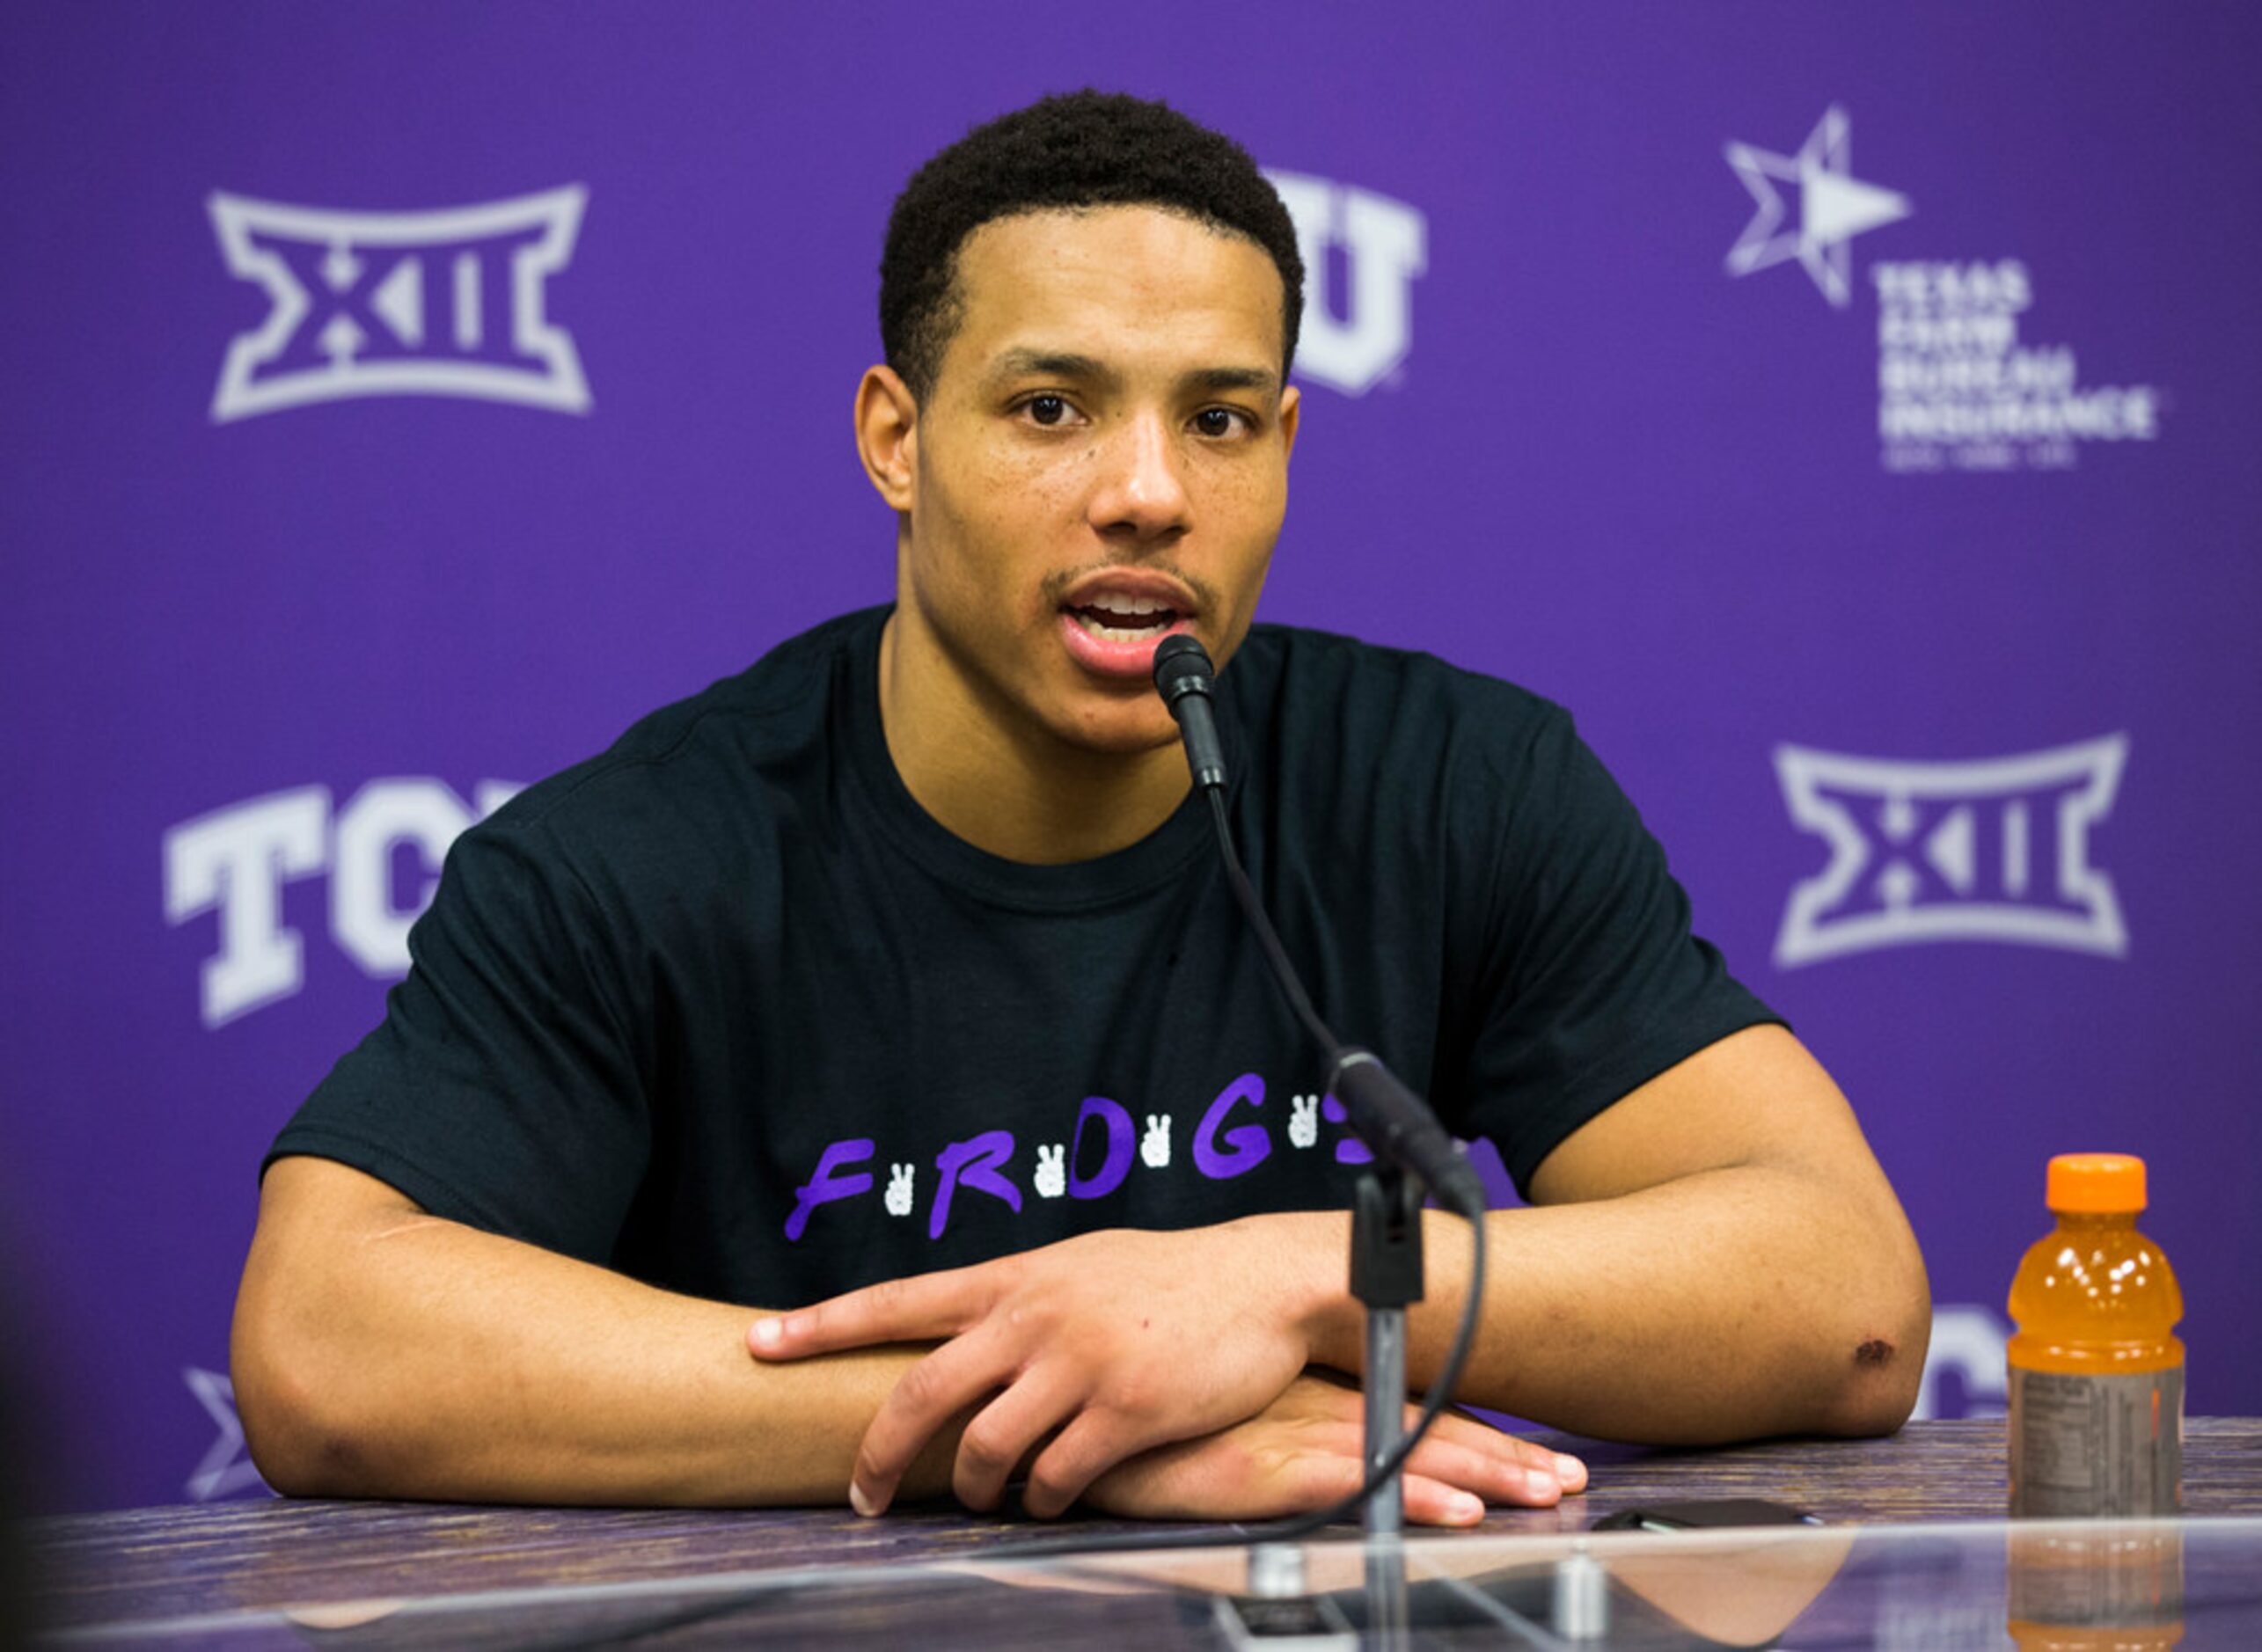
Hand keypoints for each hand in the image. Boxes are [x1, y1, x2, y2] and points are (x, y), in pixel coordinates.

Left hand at [748, 1223, 1328, 1517]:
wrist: (1262, 1280)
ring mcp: (1078, 1363)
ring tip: (988, 1500)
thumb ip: (1018, 1299)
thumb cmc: (1169, 1278)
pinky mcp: (1126, 1409)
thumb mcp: (1079, 1266)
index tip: (758, 1342)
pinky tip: (1049, 1501)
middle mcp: (1033, 1316)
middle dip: (878, 1454)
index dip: (821, 1324)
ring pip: (987, 1449)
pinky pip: (1057, 1478)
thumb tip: (966, 1330)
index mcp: (1014, 1278)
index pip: (897, 1299)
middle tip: (862, 1496)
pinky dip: (1042, 1502)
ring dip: (976, 1489)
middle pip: (921, 1391)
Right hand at [1085, 1373, 1588, 1524]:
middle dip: (1506, 1456)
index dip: (1482, 1434)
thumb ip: (1275, 1416)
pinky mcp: (1257, 1471)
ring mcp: (1288, 1436)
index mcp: (1306, 1390)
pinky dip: (1408, 1493)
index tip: (1545, 1453)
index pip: (1412, 1412)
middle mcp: (1310, 1405)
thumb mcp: (1223, 1407)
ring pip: (1405, 1454)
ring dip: (1480, 1474)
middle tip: (1573, 1477)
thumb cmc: (1143, 1413)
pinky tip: (1454, 1508)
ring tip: (1543, 1492)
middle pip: (1427, 1429)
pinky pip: (1350, 1486)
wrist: (1069, 1405)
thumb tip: (1326, 1434)